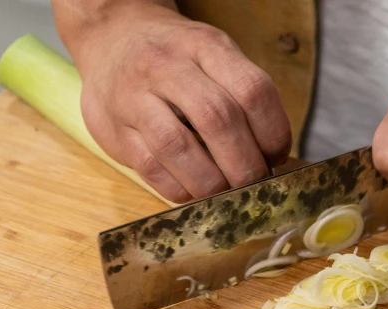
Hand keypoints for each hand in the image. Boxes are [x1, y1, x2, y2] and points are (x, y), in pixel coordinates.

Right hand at [58, 2, 290, 202]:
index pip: (252, 91)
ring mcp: (134, 97)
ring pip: (178, 147)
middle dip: (245, 164)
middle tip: (254, 182)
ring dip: (212, 182)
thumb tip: (272, 157)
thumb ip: (243, 96)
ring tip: (225, 192)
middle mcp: (167, 66)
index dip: (273, 133)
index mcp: (205, 46)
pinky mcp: (114, 129)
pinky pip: (151, 169)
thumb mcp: (213, 56)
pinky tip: (194, 189)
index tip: (276, 156)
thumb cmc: (176, 59)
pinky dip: (180, 189)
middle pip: (218, 119)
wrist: (111, 38)